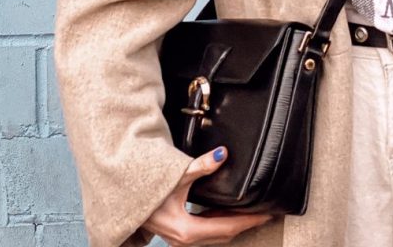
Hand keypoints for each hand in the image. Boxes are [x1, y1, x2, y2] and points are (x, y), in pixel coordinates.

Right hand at [142, 146, 274, 246]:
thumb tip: (223, 154)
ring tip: (252, 212)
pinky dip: (220, 223)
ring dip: (233, 224)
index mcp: (186, 230)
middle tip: (265, 212)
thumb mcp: (177, 176)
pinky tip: (227, 213)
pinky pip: (206, 231)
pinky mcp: (178, 233)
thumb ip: (201, 166)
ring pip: (215, 235)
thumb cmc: (148, 188)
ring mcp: (180, 238)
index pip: (227, 227)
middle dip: (246, 223)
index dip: (249, 220)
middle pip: (224, 234)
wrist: (127, 196)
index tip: (266, 213)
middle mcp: (184, 239)